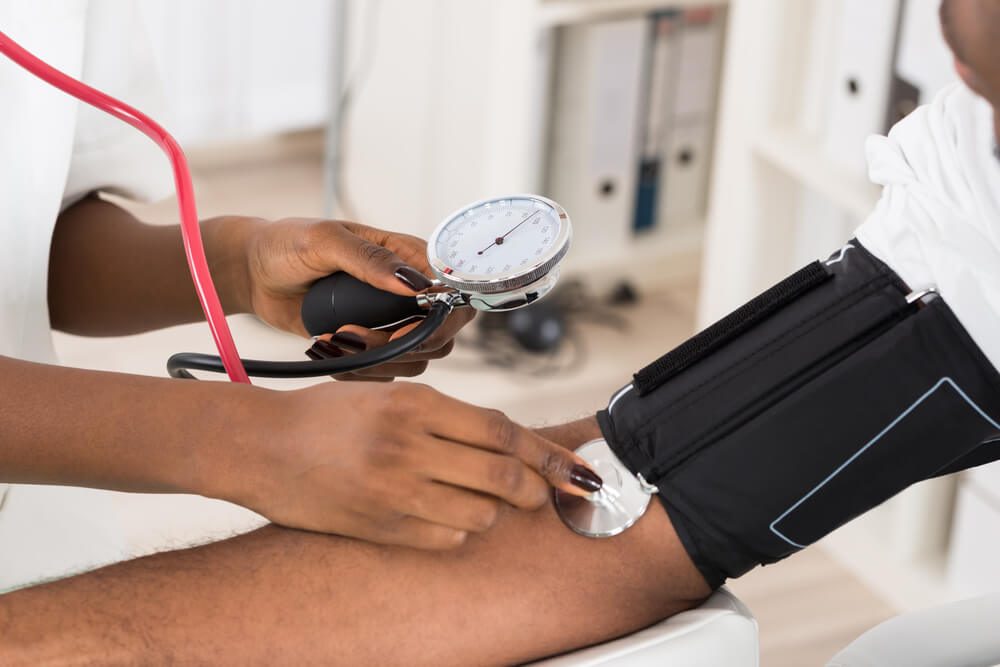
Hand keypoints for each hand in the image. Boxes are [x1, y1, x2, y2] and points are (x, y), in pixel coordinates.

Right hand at [212, 382, 603, 548]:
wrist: (261, 446)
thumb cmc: (328, 415)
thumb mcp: (388, 395)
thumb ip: (447, 417)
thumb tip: (510, 442)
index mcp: (415, 403)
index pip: (503, 431)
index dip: (547, 454)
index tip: (577, 469)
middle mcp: (409, 445)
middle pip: (503, 476)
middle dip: (536, 489)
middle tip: (541, 494)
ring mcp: (393, 490)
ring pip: (481, 515)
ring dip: (494, 512)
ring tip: (482, 501)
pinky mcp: (379, 527)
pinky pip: (446, 540)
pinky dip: (459, 532)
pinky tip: (446, 517)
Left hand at [215, 216, 473, 379]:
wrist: (255, 274)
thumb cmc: (288, 244)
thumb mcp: (324, 241)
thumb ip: (369, 259)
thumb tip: (413, 284)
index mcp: (407, 257)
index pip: (452, 292)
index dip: (439, 318)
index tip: (401, 328)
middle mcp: (407, 293)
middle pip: (442, 335)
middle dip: (403, 345)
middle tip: (353, 333)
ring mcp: (391, 322)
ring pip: (415, 359)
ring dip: (377, 360)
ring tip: (335, 337)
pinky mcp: (371, 346)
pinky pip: (386, 373)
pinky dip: (360, 372)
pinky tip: (330, 349)